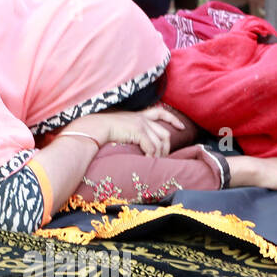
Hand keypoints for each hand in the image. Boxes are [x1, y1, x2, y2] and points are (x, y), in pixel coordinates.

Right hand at [72, 107, 186, 157]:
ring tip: (154, 163)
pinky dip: (151, 156)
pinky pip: (151, 147)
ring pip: (159, 142)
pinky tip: (147, 161)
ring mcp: (141, 124)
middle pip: (164, 132)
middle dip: (167, 147)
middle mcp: (142, 118)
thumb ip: (131, 132)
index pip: (161, 112)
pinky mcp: (138, 131)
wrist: (94, 127)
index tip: (181, 127)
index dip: (173, 119)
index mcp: (139, 115)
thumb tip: (136, 142)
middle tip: (164, 158)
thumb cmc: (103, 130)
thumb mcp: (121, 128)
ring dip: (159, 155)